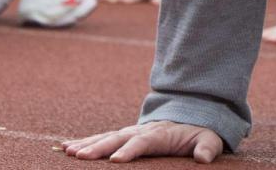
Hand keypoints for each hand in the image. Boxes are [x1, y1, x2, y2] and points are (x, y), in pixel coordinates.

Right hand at [62, 120, 222, 162]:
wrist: (190, 115)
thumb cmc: (198, 132)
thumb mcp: (208, 138)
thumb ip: (207, 147)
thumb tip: (204, 158)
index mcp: (160, 134)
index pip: (143, 142)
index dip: (130, 150)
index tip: (116, 160)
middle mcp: (141, 131)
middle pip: (117, 138)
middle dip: (99, 147)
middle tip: (81, 156)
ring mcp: (130, 132)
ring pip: (105, 137)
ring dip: (87, 143)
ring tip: (69, 151)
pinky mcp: (122, 135)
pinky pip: (101, 138)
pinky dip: (84, 141)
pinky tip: (66, 147)